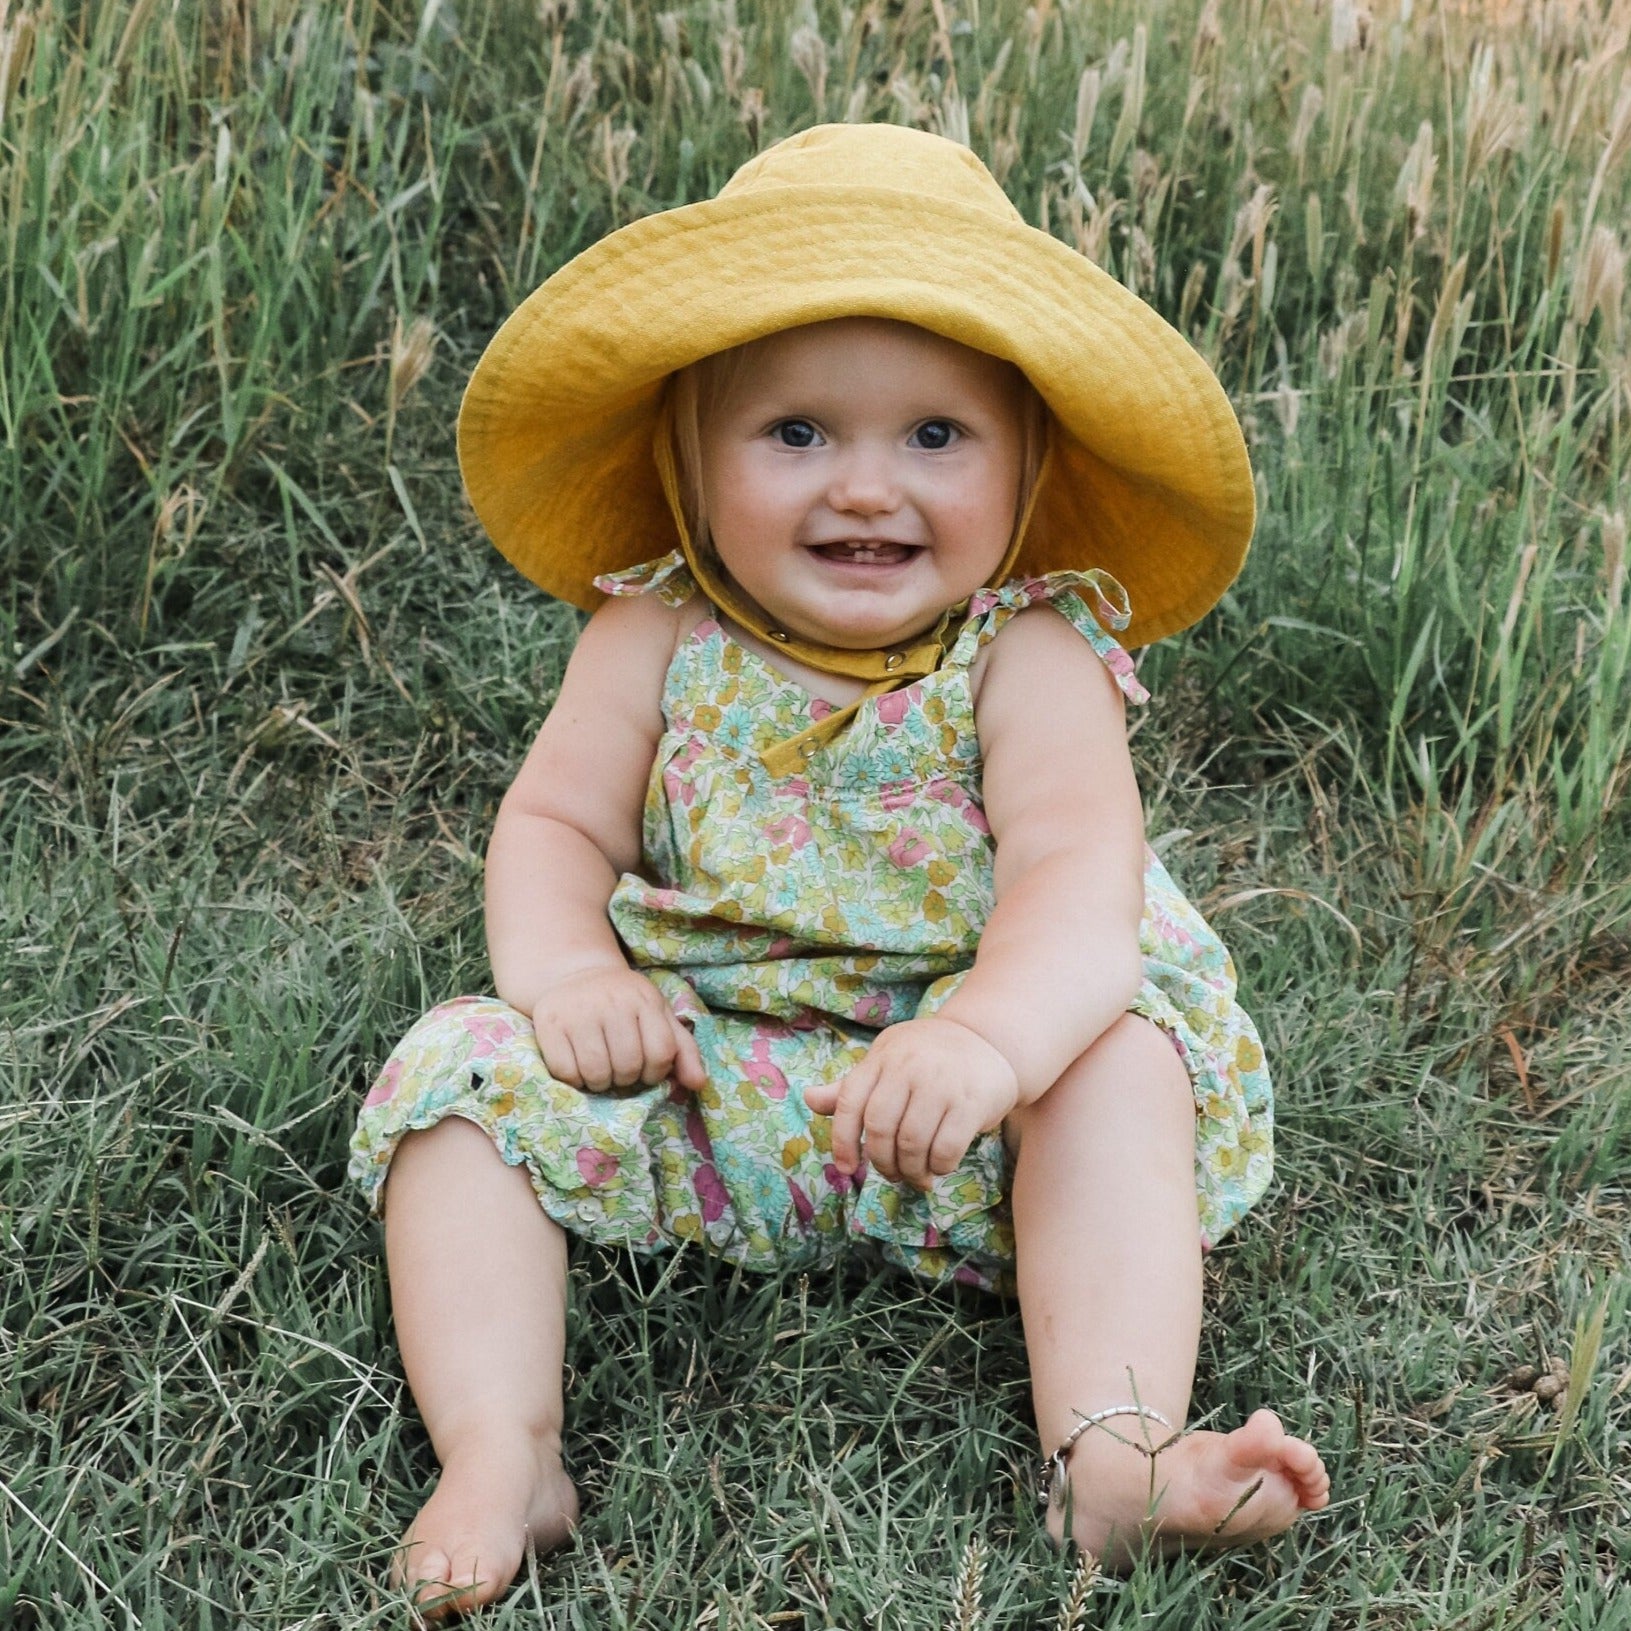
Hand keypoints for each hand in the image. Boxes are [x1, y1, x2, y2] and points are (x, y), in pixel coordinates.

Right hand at [529, 966, 705, 1092]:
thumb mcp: (658, 1016)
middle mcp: (611, 1002)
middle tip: (619, 1069)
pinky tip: (579, 1067)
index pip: (660, 1053)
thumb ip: (683, 1050)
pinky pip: (566, 1072)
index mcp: (644, 999)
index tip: (645, 1070)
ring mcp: (578, 1012)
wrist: (576, 975)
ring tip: (601, 1071)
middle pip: (628, 1066)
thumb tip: (698, 1084)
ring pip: (597, 1073)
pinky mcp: (549, 1024)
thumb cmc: (625, 1004)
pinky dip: (575, 1081)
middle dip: (626, 1078)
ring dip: (601, 1083)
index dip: (655, 1073)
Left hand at [803, 1016, 1018, 1190]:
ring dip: (910, 1171)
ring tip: (916, 1176)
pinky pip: (945, 1149)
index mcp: (882, 1057)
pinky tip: (938, 1168)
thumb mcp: (888, 1060)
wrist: (991, 1041)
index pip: (849, 1101)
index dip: (841, 1140)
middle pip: (879, 1128)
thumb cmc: (929, 1056)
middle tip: (891, 1174)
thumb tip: (808, 1099)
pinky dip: (938, 1168)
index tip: (847, 1168)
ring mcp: (941, 1084)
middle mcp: (908, 1067)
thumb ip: (853, 1086)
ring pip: (911, 1143)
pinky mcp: (971, 1102)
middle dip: (881, 1162)